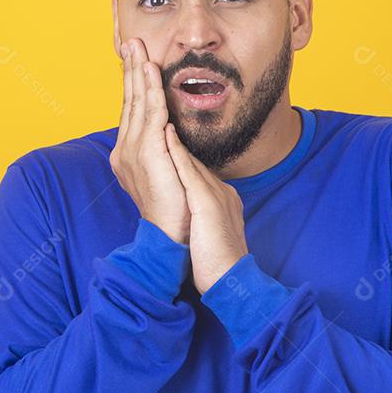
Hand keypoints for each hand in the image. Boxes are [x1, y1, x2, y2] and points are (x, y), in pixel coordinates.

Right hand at [109, 38, 190, 244]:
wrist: (170, 236)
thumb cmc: (174, 208)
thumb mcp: (168, 172)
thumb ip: (166, 150)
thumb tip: (169, 131)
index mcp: (128, 153)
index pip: (131, 110)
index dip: (132, 82)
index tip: (135, 58)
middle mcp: (125, 150)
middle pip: (128, 100)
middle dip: (129, 69)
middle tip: (130, 41)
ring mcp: (133, 151)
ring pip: (136, 102)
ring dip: (137, 71)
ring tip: (138, 47)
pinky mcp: (147, 153)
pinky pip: (149, 113)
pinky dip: (149, 89)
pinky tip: (150, 70)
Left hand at [165, 123, 248, 292]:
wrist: (232, 280)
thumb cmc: (218, 263)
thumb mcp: (212, 231)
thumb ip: (205, 216)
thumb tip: (195, 211)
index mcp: (222, 198)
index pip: (195, 169)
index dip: (179, 151)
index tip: (164, 133)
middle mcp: (220, 191)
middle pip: (192, 158)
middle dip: (174, 136)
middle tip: (159, 111)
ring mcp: (215, 195)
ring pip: (190, 158)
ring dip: (173, 135)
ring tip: (160, 111)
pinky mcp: (207, 203)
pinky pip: (189, 172)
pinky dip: (176, 152)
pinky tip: (165, 135)